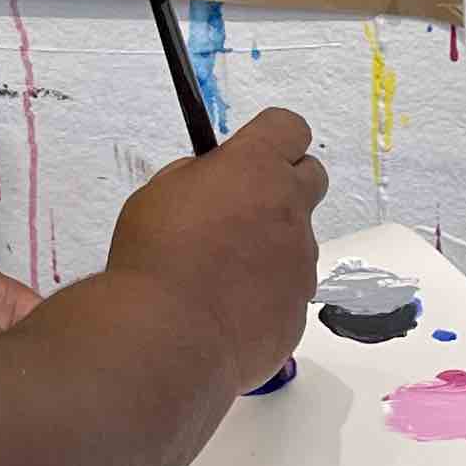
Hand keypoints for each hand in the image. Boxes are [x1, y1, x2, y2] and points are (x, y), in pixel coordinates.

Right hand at [105, 107, 325, 394]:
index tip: (250, 155)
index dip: (272, 139)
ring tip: (221, 275)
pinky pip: (289, 290)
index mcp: (255, 168)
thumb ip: (198, 179)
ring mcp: (301, 261)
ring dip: (271, 246)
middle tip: (243, 208)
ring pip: (298, 240)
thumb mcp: (159, 194)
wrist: (168, 338)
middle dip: (284, 185)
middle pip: (312, 177)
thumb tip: (215, 183)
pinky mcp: (300, 308)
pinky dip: (266, 294)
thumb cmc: (154, 260)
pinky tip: (227, 310)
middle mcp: (290, 209)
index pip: (289, 127)